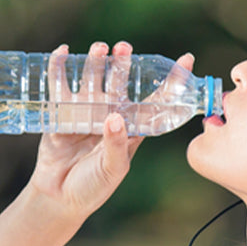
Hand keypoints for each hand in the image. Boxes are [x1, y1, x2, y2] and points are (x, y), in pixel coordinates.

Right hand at [24, 41, 195, 217]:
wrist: (59, 197)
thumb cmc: (93, 187)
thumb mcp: (113, 169)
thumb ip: (116, 145)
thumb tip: (114, 118)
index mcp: (131, 127)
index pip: (155, 99)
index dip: (172, 80)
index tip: (187, 59)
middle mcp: (110, 113)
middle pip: (119, 82)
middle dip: (122, 63)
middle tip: (124, 48)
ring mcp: (86, 111)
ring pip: (92, 78)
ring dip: (95, 61)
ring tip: (99, 48)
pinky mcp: (62, 113)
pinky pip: (60, 85)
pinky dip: (59, 68)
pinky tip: (62, 52)